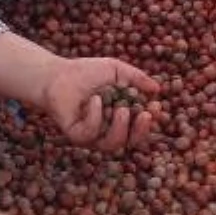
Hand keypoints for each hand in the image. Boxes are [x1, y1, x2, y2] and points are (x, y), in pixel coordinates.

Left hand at [41, 57, 160, 150]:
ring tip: (122, 109)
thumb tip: (157, 88)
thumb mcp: (116, 70)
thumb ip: (136, 78)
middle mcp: (107, 130)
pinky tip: (95, 100)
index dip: (150, 121)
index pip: (139, 127)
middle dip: (141, 130)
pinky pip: (91, 134)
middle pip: (130, 141)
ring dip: (120, 127)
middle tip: (146, 115)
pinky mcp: (77, 136)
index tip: (155, 106)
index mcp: (120, 117)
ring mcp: (92, 136)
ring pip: (113, 143)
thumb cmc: (86, 72)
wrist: (57, 74)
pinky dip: (96, 116)